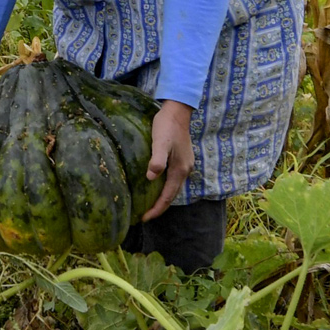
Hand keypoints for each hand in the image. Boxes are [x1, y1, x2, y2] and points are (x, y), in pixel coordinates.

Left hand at [142, 101, 195, 220]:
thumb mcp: (160, 142)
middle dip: (159, 207)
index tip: (144, 218)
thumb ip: (157, 160)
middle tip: (144, 216)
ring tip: (148, 205)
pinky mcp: (181, 159)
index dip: (156, 209)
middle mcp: (185, 170)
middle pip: (172, 195)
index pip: (168, 197)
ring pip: (173, 188)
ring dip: (162, 198)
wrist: (177, 111)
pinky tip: (155, 185)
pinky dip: (164, 187)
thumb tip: (151, 177)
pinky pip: (173, 179)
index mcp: (180, 170)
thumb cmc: (166, 126)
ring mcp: (185, 165)